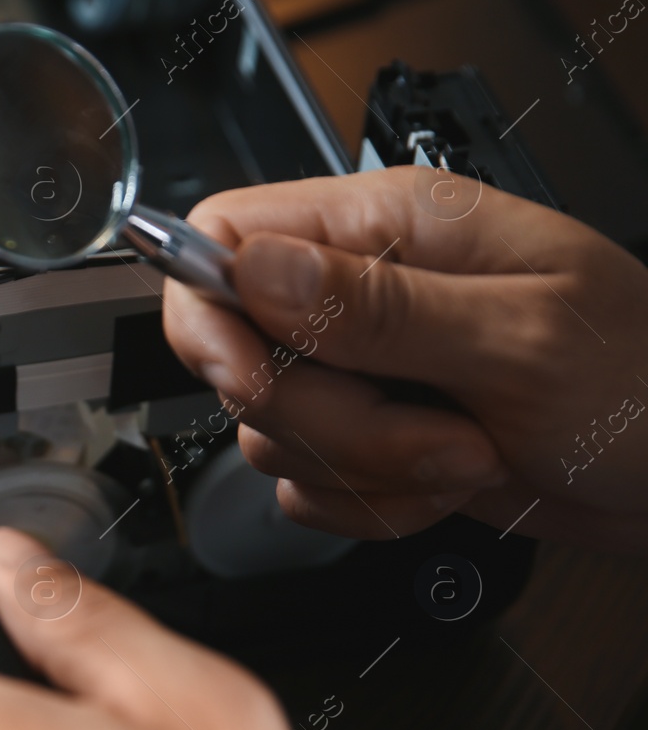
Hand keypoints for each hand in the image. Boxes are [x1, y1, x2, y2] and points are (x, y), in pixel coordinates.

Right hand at [163, 166, 647, 551]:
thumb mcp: (521, 338)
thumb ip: (376, 305)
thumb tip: (252, 268)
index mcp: (389, 224)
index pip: (225, 234)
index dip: (209, 308)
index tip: (251, 375)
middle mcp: (360, 290)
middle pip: (238, 352)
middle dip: (322, 418)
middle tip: (425, 426)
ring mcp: (361, 368)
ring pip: (269, 430)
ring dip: (360, 467)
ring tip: (462, 451)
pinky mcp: (367, 437)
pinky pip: (303, 485)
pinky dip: (367, 504)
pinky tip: (442, 483)